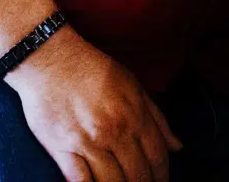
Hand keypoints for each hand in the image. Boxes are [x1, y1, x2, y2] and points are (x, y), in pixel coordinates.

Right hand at [7, 28, 179, 181]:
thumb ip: (157, 118)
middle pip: (137, 176)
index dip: (162, 176)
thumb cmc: (94, 70)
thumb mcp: (133, 86)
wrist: (52, 59)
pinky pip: (80, 181)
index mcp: (135, 115)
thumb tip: (177, 146)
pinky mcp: (62, 149)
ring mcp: (88, 142)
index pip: (158, 157)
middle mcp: (114, 131)